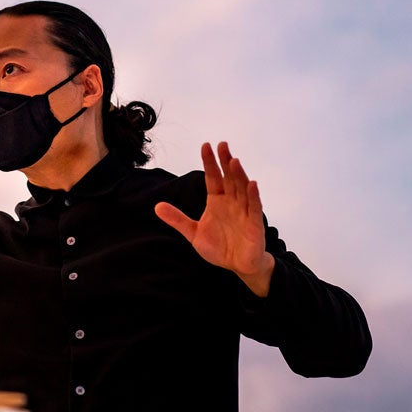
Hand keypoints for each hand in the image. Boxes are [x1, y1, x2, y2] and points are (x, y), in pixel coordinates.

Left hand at [155, 142, 274, 295]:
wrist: (237, 266)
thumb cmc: (219, 247)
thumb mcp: (193, 233)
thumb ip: (177, 219)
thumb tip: (157, 206)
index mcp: (217, 201)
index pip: (213, 177)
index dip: (209, 162)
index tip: (205, 146)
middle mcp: (231, 202)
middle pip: (228, 178)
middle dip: (225, 162)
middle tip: (222, 145)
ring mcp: (244, 211)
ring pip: (242, 189)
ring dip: (239, 175)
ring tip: (234, 161)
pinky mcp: (254, 223)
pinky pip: (254, 207)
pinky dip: (253, 196)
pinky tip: (252, 184)